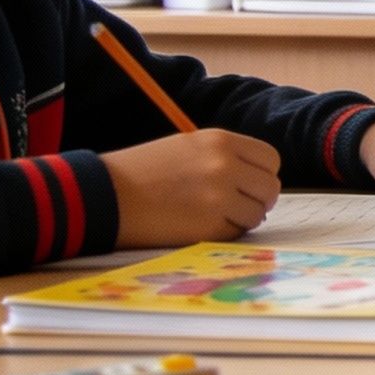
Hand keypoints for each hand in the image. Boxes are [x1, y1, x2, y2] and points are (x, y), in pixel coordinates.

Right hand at [103, 128, 281, 246]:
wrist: (103, 195)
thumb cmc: (142, 172)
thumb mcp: (188, 147)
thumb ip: (225, 157)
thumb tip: (257, 179)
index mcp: (220, 141)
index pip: (270, 160)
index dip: (262, 174)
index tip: (249, 183)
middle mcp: (225, 166)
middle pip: (270, 188)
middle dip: (258, 199)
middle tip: (237, 205)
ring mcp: (219, 198)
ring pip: (257, 214)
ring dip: (242, 218)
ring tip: (212, 215)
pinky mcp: (208, 227)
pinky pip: (235, 233)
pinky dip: (224, 233)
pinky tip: (198, 226)